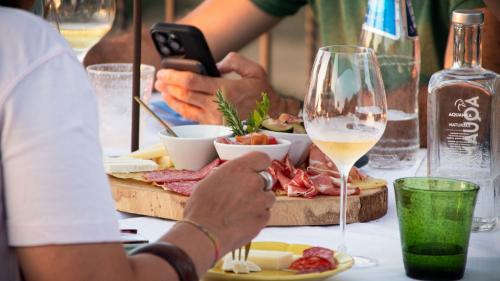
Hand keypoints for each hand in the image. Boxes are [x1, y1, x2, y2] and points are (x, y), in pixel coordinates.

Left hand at [155, 52, 279, 123]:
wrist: (272, 120)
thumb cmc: (263, 95)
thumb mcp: (254, 70)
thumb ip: (234, 61)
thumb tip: (216, 65)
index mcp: (224, 90)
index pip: (192, 81)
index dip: (174, 76)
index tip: (164, 72)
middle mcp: (216, 106)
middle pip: (184, 94)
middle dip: (168, 85)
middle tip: (159, 79)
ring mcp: (214, 119)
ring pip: (185, 108)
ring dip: (170, 98)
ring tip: (162, 90)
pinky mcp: (214, 127)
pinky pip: (192, 117)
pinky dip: (180, 109)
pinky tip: (174, 102)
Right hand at [183, 152, 274, 254]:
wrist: (203, 234)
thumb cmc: (201, 209)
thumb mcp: (210, 181)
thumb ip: (229, 176)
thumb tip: (234, 178)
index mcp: (239, 168)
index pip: (262, 158)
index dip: (259, 166)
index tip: (256, 171)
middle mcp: (253, 181)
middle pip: (266, 179)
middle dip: (258, 186)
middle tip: (244, 195)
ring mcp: (260, 200)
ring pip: (269, 197)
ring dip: (260, 202)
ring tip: (241, 211)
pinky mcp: (263, 218)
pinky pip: (265, 214)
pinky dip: (257, 217)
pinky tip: (242, 221)